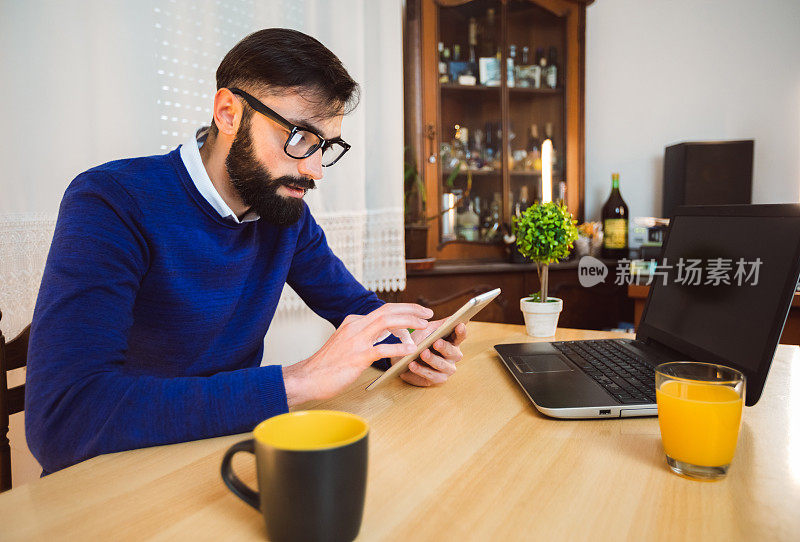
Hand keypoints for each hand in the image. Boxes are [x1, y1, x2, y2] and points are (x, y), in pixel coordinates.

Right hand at [282, 303, 432, 405]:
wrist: (307, 378)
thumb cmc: (327, 365)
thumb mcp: (346, 343)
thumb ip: (364, 337)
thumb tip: (385, 337)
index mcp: (354, 322)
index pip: (383, 310)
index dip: (404, 311)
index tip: (417, 314)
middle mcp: (355, 326)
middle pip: (388, 310)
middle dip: (410, 310)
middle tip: (427, 314)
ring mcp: (356, 340)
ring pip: (387, 322)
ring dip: (409, 322)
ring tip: (424, 326)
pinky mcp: (357, 356)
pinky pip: (383, 348)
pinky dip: (400, 348)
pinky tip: (411, 350)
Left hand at [394, 320, 466, 386]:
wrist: (403, 356)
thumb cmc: (419, 341)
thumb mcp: (427, 330)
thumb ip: (439, 325)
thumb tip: (451, 318)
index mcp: (452, 342)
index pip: (460, 336)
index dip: (461, 331)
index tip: (460, 325)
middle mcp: (453, 356)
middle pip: (453, 352)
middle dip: (445, 347)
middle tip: (436, 342)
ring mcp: (446, 369)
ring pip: (443, 365)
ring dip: (433, 359)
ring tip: (422, 353)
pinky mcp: (437, 379)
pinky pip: (431, 376)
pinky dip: (421, 370)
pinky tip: (413, 364)